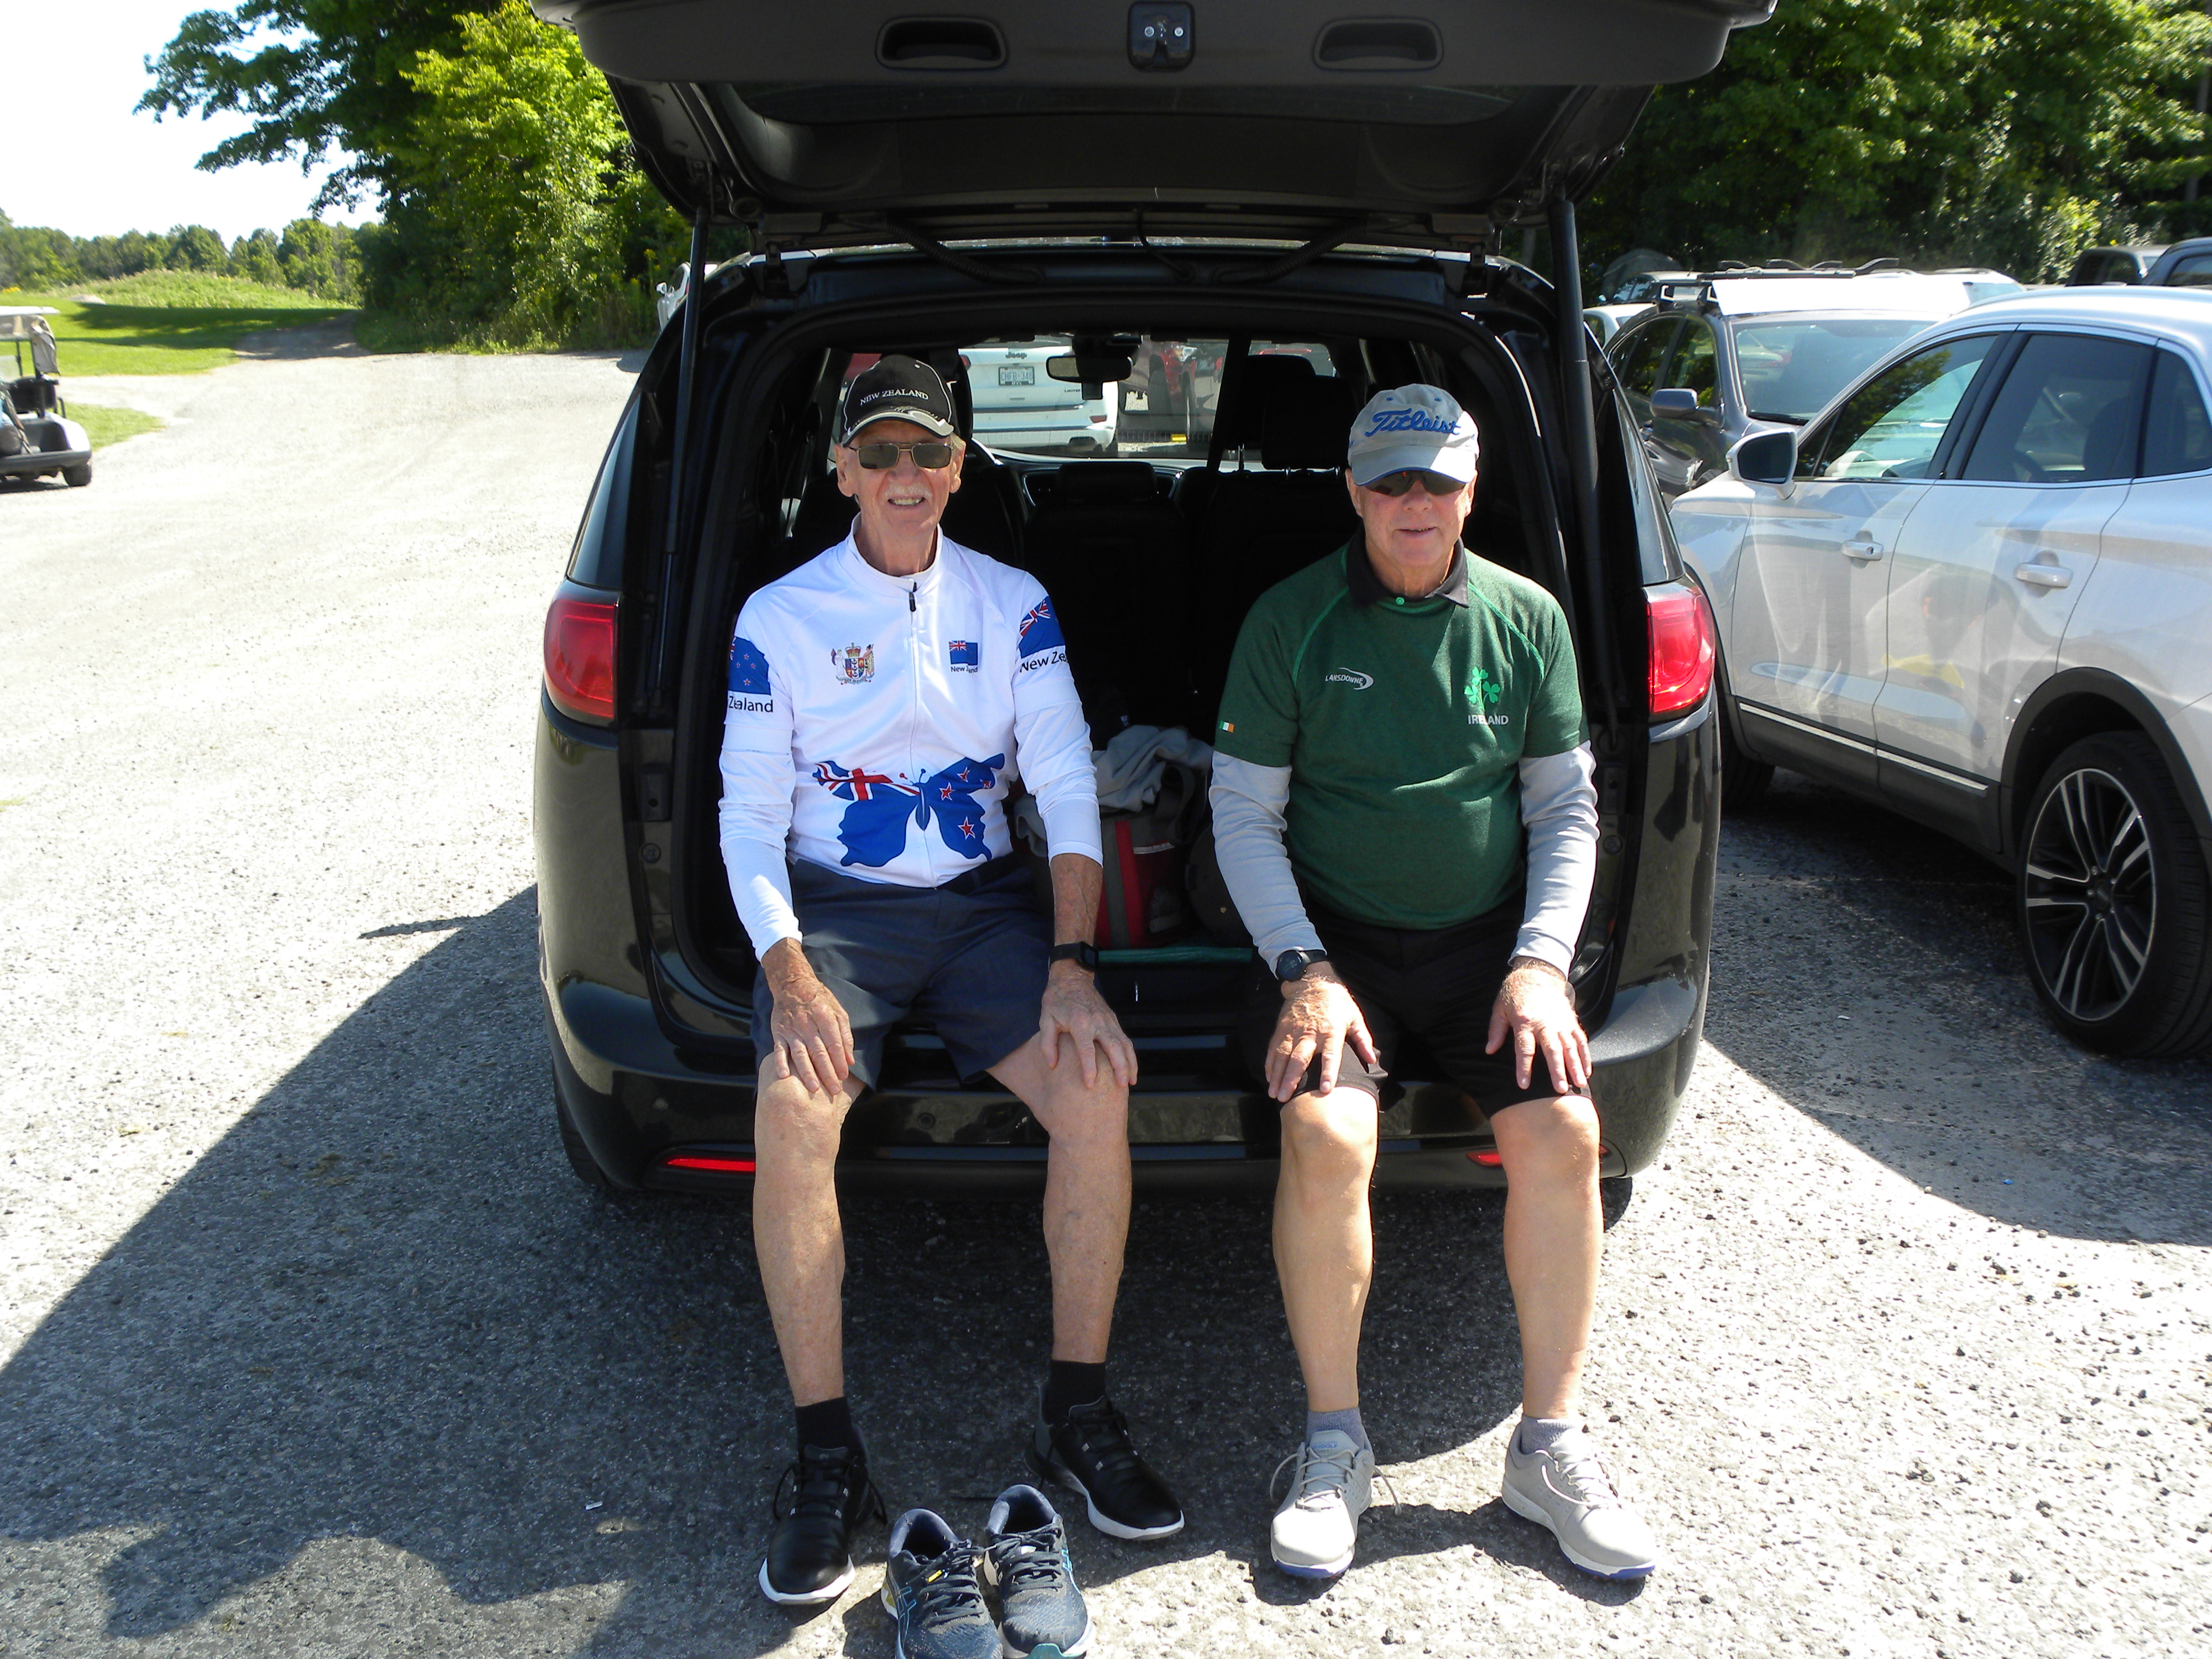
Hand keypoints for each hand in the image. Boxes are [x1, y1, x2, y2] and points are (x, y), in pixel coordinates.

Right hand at [760, 938, 855, 1095]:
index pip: (833, 1043)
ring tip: (814, 1088)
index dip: (839, 1061)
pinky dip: (780, 1063)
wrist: (792, 985)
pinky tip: (785, 1076)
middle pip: (819, 1052)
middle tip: (834, 1090)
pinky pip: (779, 1050)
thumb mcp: (838, 1011)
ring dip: (807, 1072)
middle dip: (827, 1073)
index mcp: (824, 1017)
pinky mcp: (779, 1032)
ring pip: (800, 1054)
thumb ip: (845, 1035)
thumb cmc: (819, 1000)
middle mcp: (807, 1024)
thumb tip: (850, 1060)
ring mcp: (791, 1029)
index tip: (844, 1076)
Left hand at [1040, 961, 1136, 1089]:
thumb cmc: (1057, 999)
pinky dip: (1130, 1054)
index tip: (1090, 1085)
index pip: (1087, 1050)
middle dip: (1120, 1068)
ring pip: (1124, 1044)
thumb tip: (1052, 1065)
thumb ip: (1047, 1043)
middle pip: (1113, 1047)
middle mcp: (1097, 1021)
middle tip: (1120, 1086)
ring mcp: (1108, 1020)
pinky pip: (1125, 1039)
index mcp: (1079, 1022)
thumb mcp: (1045, 1019)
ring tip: (1130, 1081)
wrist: (1072, 976)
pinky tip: (1130, 1067)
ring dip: (1130, 1063)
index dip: (1089, 1069)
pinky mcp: (1113, 1019)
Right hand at [1266, 967, 1377, 1102]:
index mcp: (1331, 1031)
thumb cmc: (1337, 1002)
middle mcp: (1311, 1032)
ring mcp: (1294, 1030)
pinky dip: (1270, 1064)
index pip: (1330, 1055)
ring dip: (1277, 1075)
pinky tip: (1269, 1078)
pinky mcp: (1282, 1028)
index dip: (1328, 1072)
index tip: (1325, 1090)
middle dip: (1291, 1079)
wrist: (1313, 981)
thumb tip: (1371, 1059)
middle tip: (1285, 1098)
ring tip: (1275, 1093)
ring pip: (1283, 1055)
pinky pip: (1274, 1048)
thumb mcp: (1355, 1017)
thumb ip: (1363, 1039)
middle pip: (1299, 1058)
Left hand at [1484, 960, 1589, 1095]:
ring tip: (1579, 1084)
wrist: (1537, 973)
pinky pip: (1580, 1040)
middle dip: (1557, 1071)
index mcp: (1525, 1022)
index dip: (1524, 1067)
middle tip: (1560, 1089)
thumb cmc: (1515, 993)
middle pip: (1553, 1050)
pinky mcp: (1571, 1021)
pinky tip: (1587, 1070)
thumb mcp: (1500, 1009)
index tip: (1524, 1085)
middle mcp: (1545, 1023)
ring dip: (1576, 1066)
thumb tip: (1489, 1050)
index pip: (1525, 1049)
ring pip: (1570, 1047)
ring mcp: (1561, 1023)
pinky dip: (1585, 1056)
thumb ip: (1496, 1030)